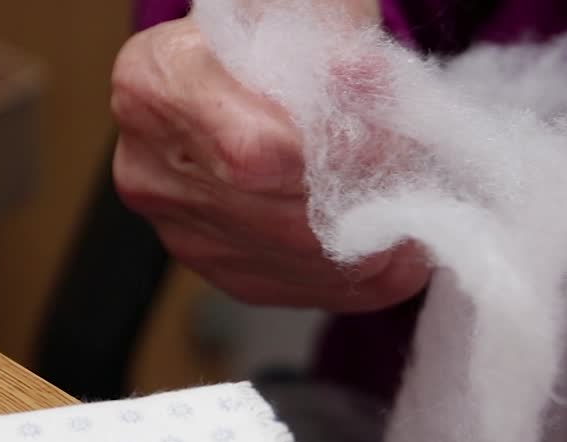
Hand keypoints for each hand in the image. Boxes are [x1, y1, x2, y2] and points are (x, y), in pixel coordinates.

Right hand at [109, 10, 427, 311]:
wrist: (251, 68)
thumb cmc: (275, 33)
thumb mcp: (308, 12)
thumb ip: (337, 45)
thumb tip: (369, 86)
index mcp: (155, 82)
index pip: (253, 153)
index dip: (337, 155)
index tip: (392, 139)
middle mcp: (151, 165)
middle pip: (280, 216)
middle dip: (365, 198)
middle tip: (415, 172)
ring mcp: (179, 227)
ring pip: (299, 259)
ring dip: (374, 241)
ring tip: (407, 202)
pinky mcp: (216, 268)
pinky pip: (302, 289)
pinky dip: (362, 274)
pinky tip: (390, 244)